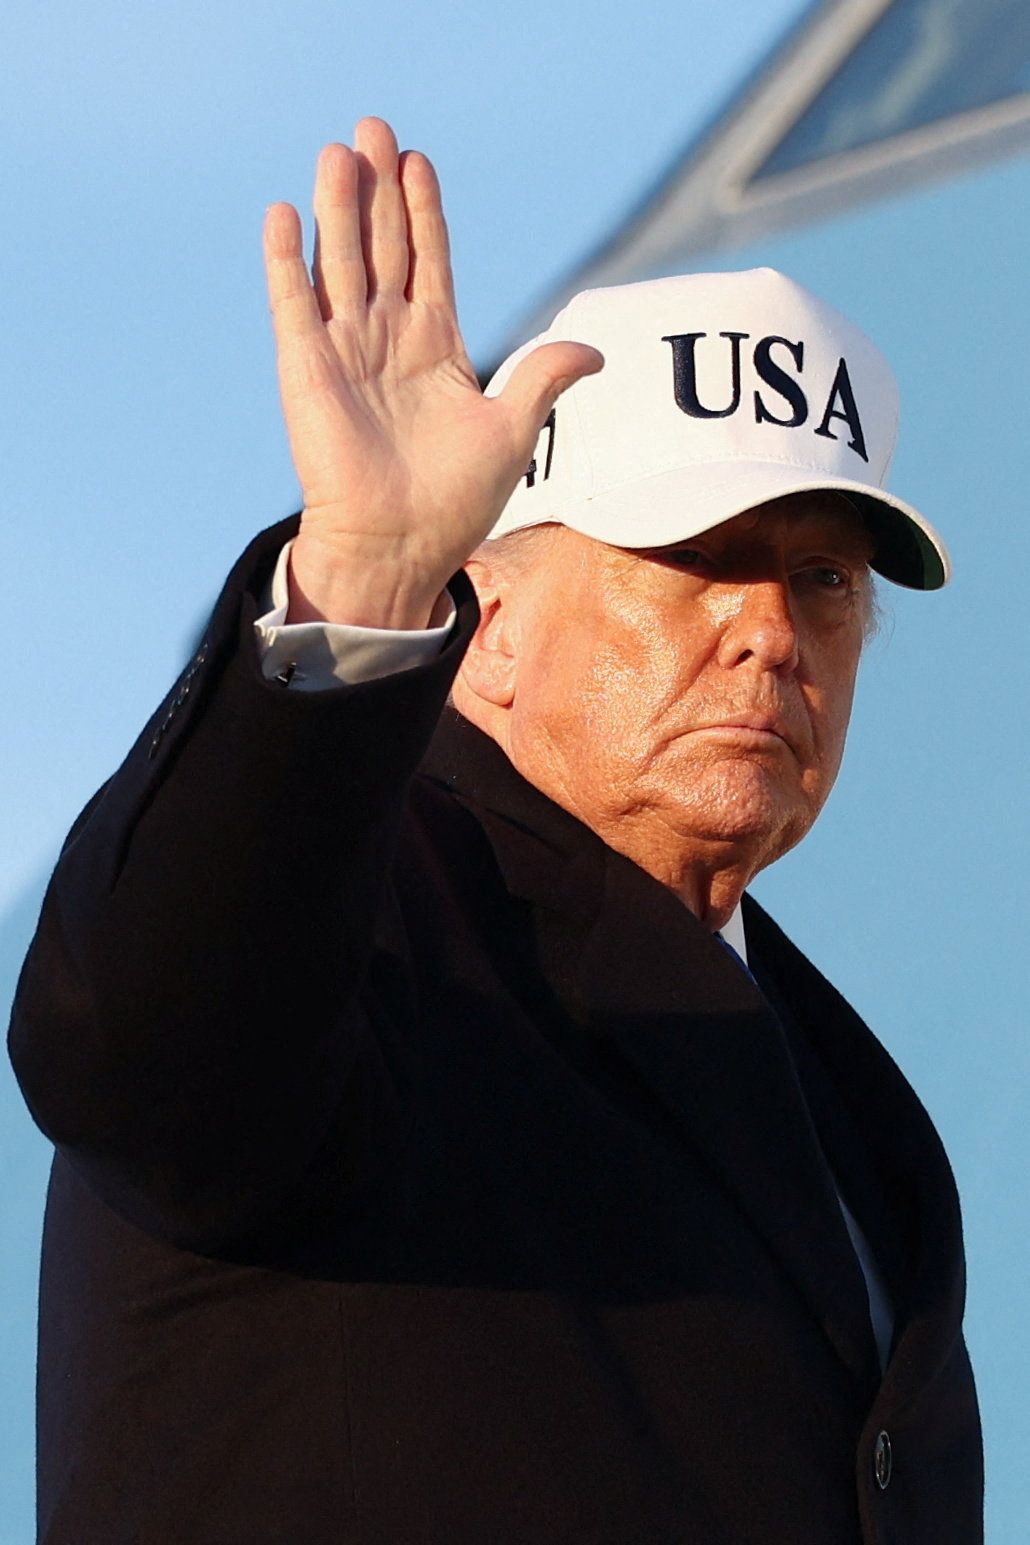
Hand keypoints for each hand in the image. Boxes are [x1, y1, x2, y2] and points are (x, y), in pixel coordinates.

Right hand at [262, 118, 602, 627]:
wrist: (400, 547)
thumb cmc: (456, 503)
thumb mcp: (512, 431)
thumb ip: (543, 379)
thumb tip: (594, 350)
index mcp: (435, 347)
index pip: (428, 261)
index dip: (423, 212)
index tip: (420, 161)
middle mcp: (387, 340)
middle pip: (382, 245)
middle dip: (378, 188)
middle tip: (374, 127)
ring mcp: (344, 351)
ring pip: (341, 261)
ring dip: (339, 206)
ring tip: (341, 150)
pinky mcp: (305, 371)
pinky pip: (294, 305)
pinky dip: (287, 261)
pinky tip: (286, 213)